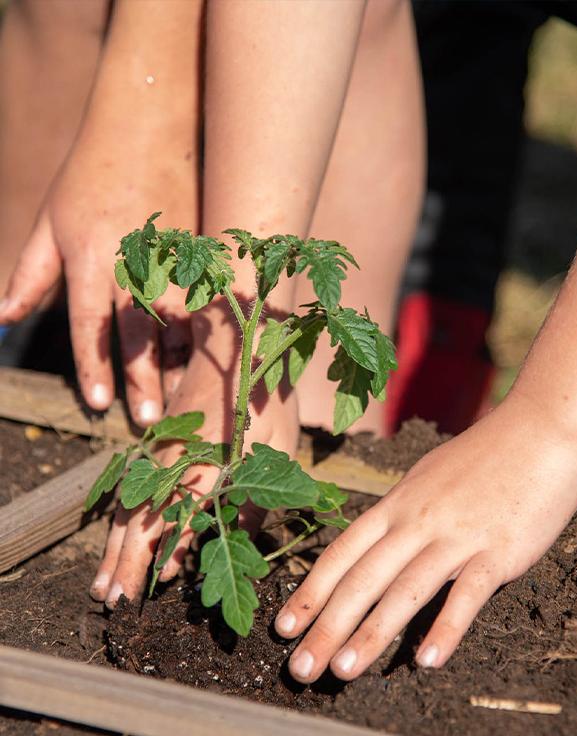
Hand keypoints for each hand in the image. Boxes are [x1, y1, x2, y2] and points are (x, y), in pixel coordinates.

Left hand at [0, 108, 196, 423]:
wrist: (153, 124)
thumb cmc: (91, 173)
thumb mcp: (51, 222)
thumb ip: (30, 274)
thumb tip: (1, 319)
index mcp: (92, 258)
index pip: (91, 324)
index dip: (94, 367)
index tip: (98, 404)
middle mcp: (134, 263)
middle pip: (140, 334)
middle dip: (144, 380)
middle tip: (151, 422)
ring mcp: (175, 257)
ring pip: (182, 323)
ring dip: (182, 363)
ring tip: (184, 398)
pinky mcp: (205, 251)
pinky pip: (207, 300)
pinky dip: (205, 331)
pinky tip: (207, 356)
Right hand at [89, 307, 299, 606]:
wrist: (234, 349)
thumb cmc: (266, 401)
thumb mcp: (279, 448)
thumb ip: (258, 496)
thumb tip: (236, 541)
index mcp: (211, 458)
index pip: (185, 513)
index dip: (174, 549)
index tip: (164, 583)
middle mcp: (176, 458)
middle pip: (145, 517)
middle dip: (129, 563)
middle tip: (115, 604)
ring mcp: (159, 451)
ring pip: (129, 507)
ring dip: (114, 549)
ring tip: (102, 588)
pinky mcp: (154, 445)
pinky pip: (130, 491)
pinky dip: (119, 523)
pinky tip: (114, 545)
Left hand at [273, 393, 576, 681]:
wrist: (541, 428)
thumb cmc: (486, 454)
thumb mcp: (429, 476)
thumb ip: (404, 510)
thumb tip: (379, 539)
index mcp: (398, 502)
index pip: (342, 553)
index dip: (310, 592)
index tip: (282, 627)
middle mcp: (418, 520)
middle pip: (363, 579)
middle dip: (326, 626)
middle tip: (300, 670)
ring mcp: (457, 535)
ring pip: (405, 590)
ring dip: (371, 634)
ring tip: (344, 671)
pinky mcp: (498, 550)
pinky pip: (467, 595)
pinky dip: (446, 628)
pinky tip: (427, 661)